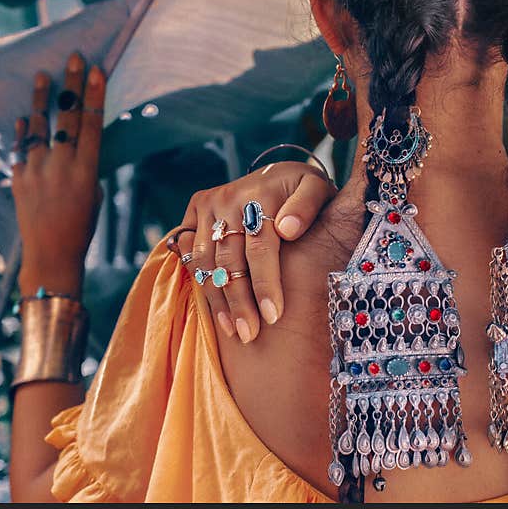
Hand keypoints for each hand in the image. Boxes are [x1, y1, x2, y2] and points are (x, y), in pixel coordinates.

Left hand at [12, 53, 105, 297]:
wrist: (50, 256)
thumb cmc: (80, 228)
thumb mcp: (94, 195)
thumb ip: (84, 167)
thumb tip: (72, 146)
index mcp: (87, 171)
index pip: (91, 123)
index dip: (94, 94)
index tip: (96, 69)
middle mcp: (60, 167)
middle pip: (67, 117)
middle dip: (71, 85)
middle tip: (73, 58)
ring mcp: (35, 171)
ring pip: (38, 127)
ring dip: (40, 99)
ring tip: (42, 75)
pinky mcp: (17, 179)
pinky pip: (20, 148)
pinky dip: (23, 132)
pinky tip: (23, 116)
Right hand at [177, 161, 336, 343]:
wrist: (279, 174)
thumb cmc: (304, 192)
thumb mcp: (317, 188)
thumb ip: (308, 205)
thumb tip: (288, 229)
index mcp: (261, 192)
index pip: (259, 246)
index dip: (265, 283)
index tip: (274, 316)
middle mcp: (229, 197)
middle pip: (229, 259)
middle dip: (240, 300)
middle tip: (250, 334)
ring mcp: (208, 204)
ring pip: (205, 261)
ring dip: (217, 299)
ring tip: (233, 330)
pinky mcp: (194, 211)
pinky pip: (190, 253)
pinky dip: (200, 283)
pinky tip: (215, 312)